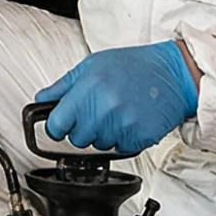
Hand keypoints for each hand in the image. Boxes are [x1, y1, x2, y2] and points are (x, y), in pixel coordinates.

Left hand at [34, 41, 198, 155]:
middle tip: (98, 111)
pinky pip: (120, 150)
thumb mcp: (92, 65)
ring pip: (98, 146)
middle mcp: (105, 108)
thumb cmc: (134, 66)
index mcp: (89, 88)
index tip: (62, 122)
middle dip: (83, 129)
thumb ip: (63, 86)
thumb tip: (41, 100)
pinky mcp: (140, 137)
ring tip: (117, 112)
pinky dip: (123, 139)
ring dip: (104, 135)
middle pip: (77, 139)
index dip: (58, 125)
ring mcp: (123, 124)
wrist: (174, 73)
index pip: (57, 124)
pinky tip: (130, 120)